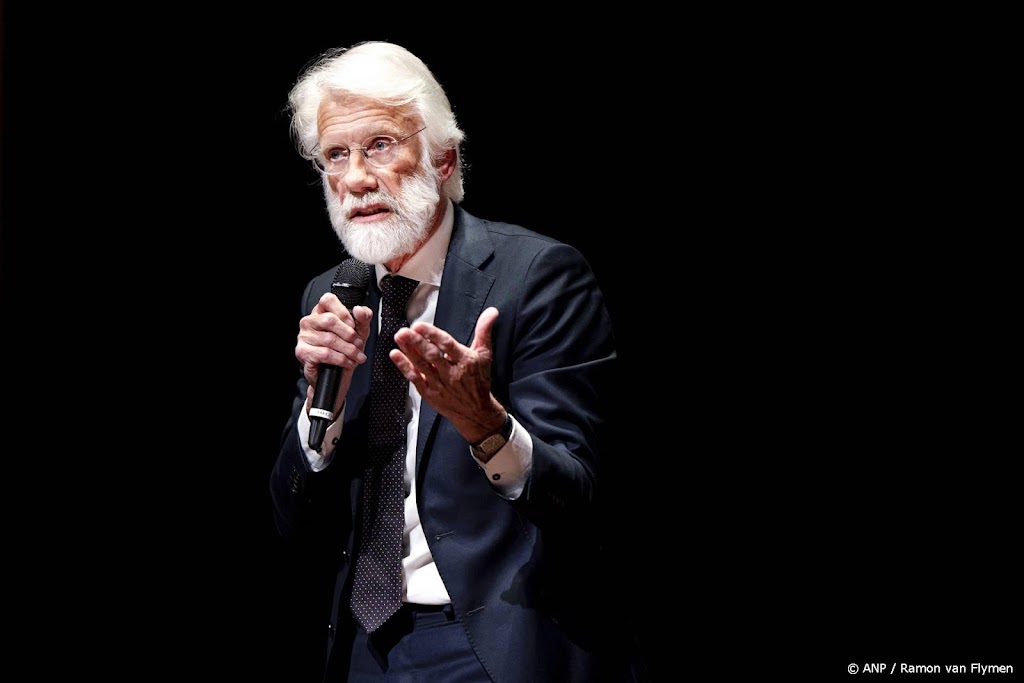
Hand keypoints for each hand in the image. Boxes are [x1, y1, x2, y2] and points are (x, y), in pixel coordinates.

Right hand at [296, 292, 372, 414]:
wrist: (338, 376)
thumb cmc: (345, 350)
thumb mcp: (360, 332)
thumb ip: (363, 318)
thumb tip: (359, 309)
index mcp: (321, 312)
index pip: (327, 300)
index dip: (343, 312)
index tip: (353, 325)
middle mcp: (309, 322)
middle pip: (329, 320)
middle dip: (349, 334)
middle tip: (358, 344)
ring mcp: (303, 337)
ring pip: (329, 339)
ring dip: (348, 349)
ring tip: (357, 356)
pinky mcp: (303, 352)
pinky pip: (325, 353)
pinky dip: (341, 359)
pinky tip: (348, 362)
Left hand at [392, 306, 504, 442]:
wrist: (477, 411)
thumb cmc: (479, 380)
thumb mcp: (485, 354)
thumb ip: (484, 331)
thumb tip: (492, 312)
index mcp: (465, 361)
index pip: (447, 345)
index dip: (433, 335)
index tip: (420, 326)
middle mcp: (452, 374)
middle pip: (432, 356)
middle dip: (417, 342)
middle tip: (405, 331)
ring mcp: (439, 384)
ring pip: (422, 366)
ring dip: (408, 351)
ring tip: (399, 338)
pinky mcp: (430, 393)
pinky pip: (415, 379)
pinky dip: (404, 367)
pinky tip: (396, 355)